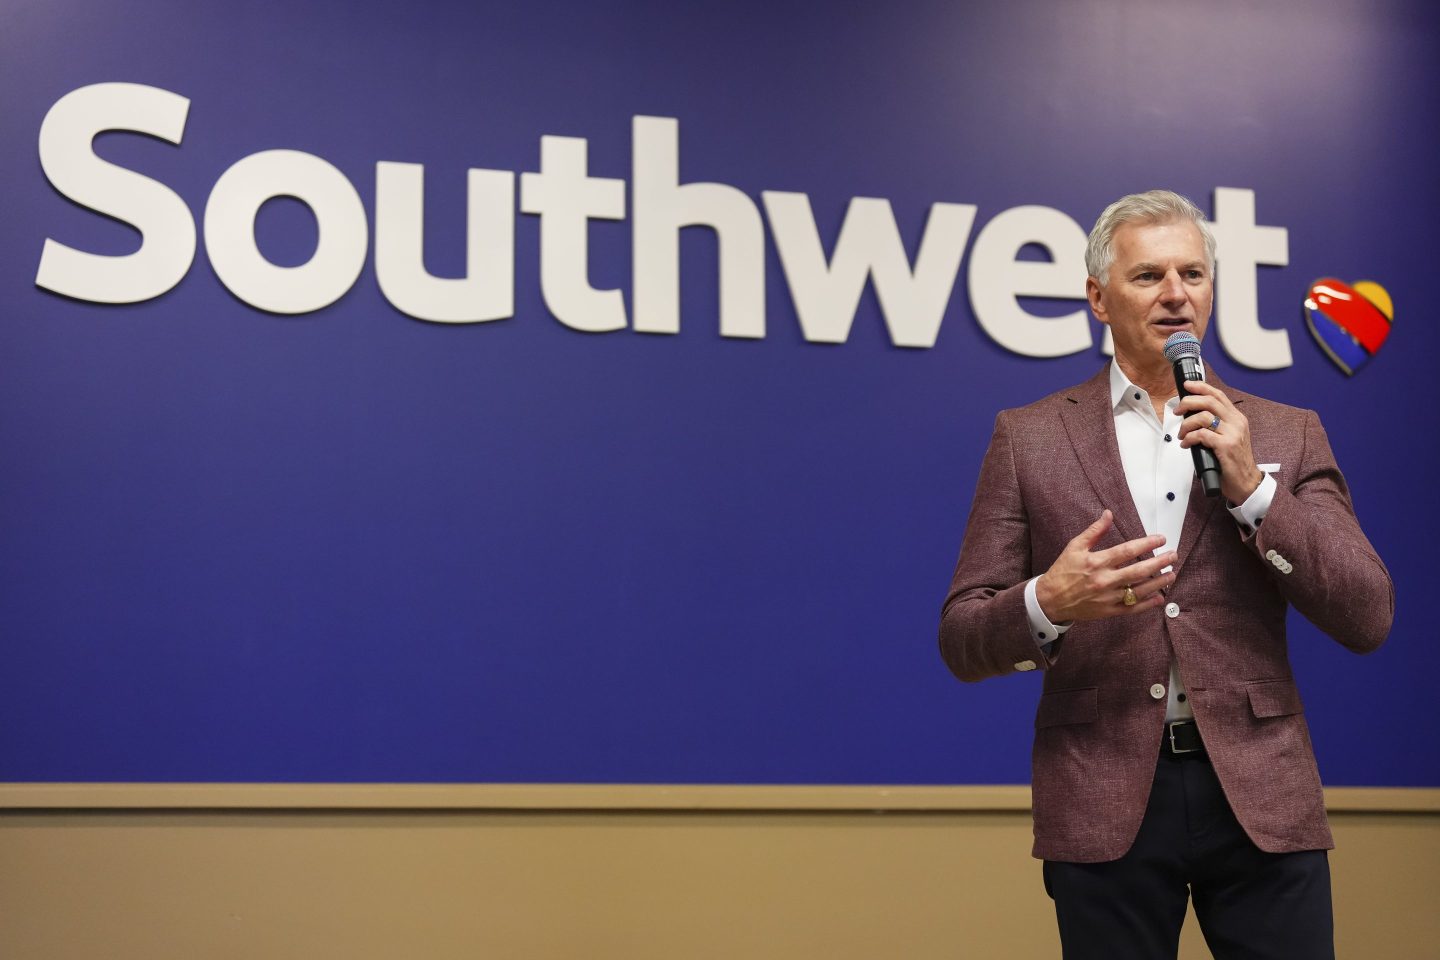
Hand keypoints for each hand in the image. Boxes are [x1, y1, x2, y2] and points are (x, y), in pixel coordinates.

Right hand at [1034, 510, 1176, 622]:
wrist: (1050, 599)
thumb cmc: (1062, 571)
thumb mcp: (1074, 546)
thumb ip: (1094, 531)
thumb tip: (1108, 514)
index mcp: (1097, 562)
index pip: (1127, 551)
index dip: (1147, 544)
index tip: (1161, 539)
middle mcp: (1105, 580)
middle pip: (1139, 570)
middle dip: (1160, 562)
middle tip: (1173, 556)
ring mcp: (1108, 597)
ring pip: (1140, 590)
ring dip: (1159, 582)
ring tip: (1172, 574)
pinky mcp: (1108, 611)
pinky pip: (1132, 608)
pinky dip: (1148, 604)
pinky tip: (1159, 597)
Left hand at [1176, 380, 1262, 503]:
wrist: (1246, 481)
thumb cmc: (1232, 461)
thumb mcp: (1227, 438)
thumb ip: (1215, 426)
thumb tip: (1191, 416)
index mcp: (1237, 418)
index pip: (1218, 395)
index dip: (1201, 387)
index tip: (1187, 385)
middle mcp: (1236, 422)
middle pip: (1209, 401)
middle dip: (1188, 402)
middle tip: (1177, 411)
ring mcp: (1232, 433)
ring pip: (1203, 417)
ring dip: (1186, 424)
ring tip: (1182, 435)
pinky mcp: (1226, 446)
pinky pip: (1201, 435)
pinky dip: (1189, 438)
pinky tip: (1186, 445)